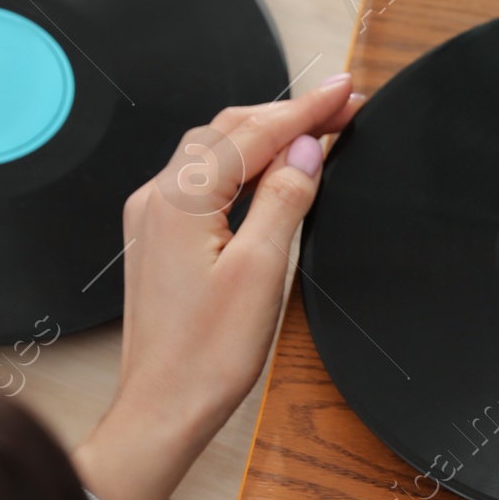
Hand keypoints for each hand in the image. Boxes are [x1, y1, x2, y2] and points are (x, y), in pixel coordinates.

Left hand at [73, 75, 361, 499]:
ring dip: (264, 137)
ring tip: (315, 131)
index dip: (305, 109)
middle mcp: (158, 199)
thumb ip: (283, 199)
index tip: (345, 90)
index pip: (254, 133)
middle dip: (286, 114)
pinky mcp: (158, 241)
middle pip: (229, 131)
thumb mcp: (262, 271)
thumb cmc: (206, 356)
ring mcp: (153, 219)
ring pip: (214, 153)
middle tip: (341, 107)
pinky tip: (269, 172)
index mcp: (181, 200)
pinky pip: (202, 182)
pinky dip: (242, 166)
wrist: (161, 409)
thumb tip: (306, 150)